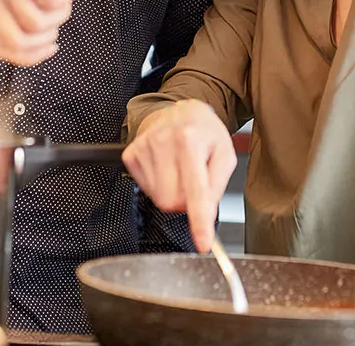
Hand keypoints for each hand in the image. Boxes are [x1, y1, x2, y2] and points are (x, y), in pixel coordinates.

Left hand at [0, 0, 83, 65]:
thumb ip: (17, 16)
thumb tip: (31, 53)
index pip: (1, 49)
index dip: (29, 57)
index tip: (50, 45)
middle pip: (19, 41)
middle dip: (47, 38)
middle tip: (57, 14)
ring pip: (39, 23)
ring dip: (61, 11)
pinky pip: (54, 1)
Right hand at [122, 100, 235, 253]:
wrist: (179, 111)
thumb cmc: (204, 132)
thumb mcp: (224, 154)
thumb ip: (217, 186)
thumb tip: (205, 215)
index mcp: (190, 140)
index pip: (195, 190)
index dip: (199, 221)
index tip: (202, 242)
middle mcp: (163, 142)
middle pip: (173, 201)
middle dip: (186, 201)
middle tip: (193, 181)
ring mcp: (143, 148)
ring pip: (159, 199)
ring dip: (173, 193)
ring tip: (179, 170)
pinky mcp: (130, 154)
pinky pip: (146, 190)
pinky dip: (158, 185)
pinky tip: (165, 167)